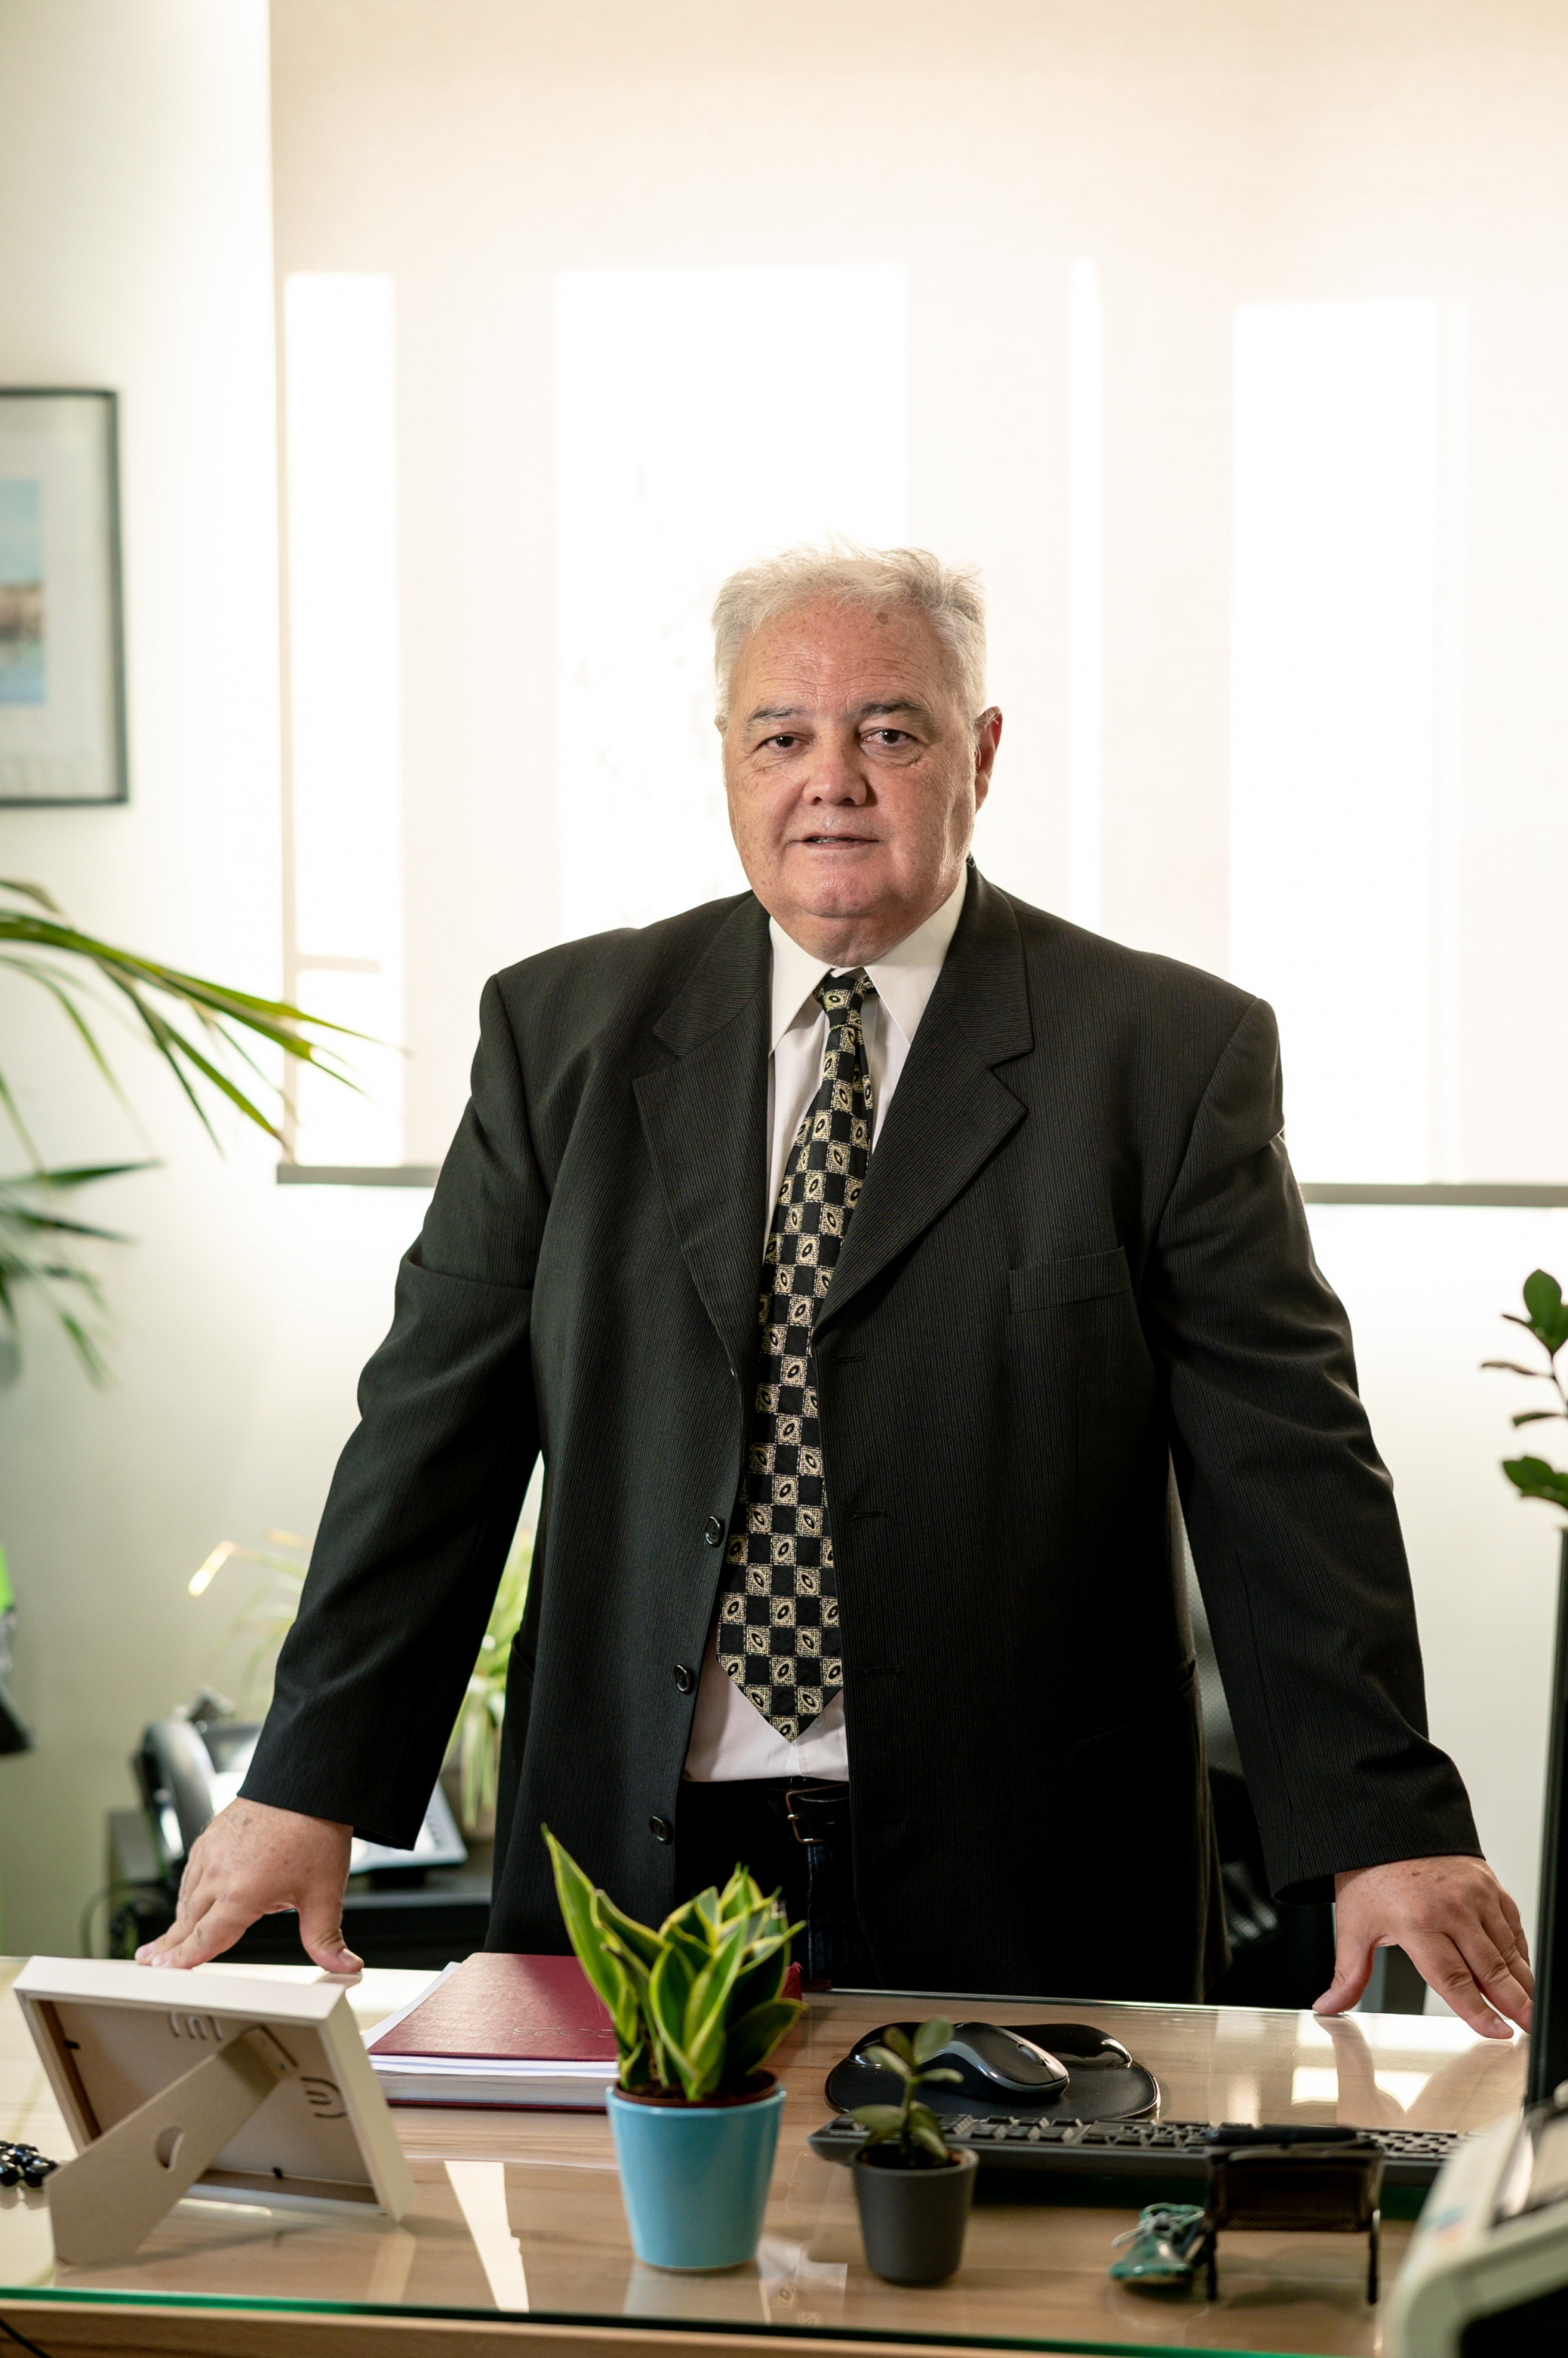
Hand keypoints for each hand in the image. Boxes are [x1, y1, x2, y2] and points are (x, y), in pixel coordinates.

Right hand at [135, 1797, 361, 1972]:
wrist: (308, 1783)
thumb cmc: (315, 1832)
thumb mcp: (325, 1893)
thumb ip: (326, 1937)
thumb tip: (346, 1965)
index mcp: (241, 1894)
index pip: (204, 1939)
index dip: (182, 1959)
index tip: (162, 1971)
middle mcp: (218, 1874)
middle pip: (188, 1921)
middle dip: (169, 1945)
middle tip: (149, 1962)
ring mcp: (211, 1852)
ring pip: (187, 1896)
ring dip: (178, 1919)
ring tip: (165, 1939)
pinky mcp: (211, 1835)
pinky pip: (191, 1872)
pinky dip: (188, 1891)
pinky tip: (189, 1899)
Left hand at [1315, 1855, 1530, 2038]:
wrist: (1384, 1823)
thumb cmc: (1369, 1874)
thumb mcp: (1352, 1925)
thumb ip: (1348, 1973)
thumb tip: (1328, 2005)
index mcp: (1417, 1923)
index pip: (1452, 1979)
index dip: (1478, 2011)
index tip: (1497, 2032)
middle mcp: (1452, 1909)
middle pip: (1489, 1968)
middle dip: (1515, 2004)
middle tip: (1529, 2028)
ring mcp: (1475, 1895)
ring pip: (1506, 1948)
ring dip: (1523, 1982)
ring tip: (1532, 2010)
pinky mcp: (1489, 1885)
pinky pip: (1511, 1925)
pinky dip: (1520, 1951)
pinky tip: (1523, 1972)